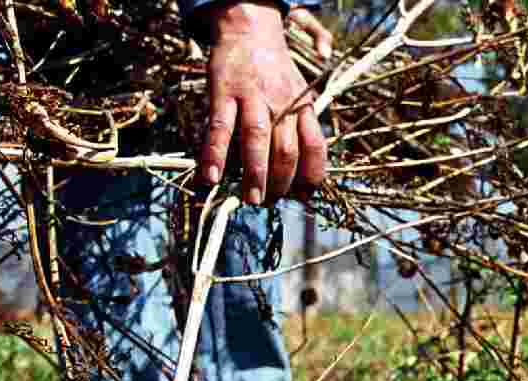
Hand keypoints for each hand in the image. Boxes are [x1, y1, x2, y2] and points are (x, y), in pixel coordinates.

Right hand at [199, 0, 326, 204]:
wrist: (249, 29)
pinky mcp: (223, 92)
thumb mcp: (299, 96)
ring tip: (251, 200)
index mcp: (303, 106)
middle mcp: (281, 103)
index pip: (316, 147)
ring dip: (255, 174)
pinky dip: (214, 154)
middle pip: (286, 150)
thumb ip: (302, 131)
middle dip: (280, 183)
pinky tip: (211, 177)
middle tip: (269, 204)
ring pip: (257, 140)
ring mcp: (252, 97)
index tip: (302, 197)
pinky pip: (219, 128)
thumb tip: (302, 181)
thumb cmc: (275, 74)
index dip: (311, 176)